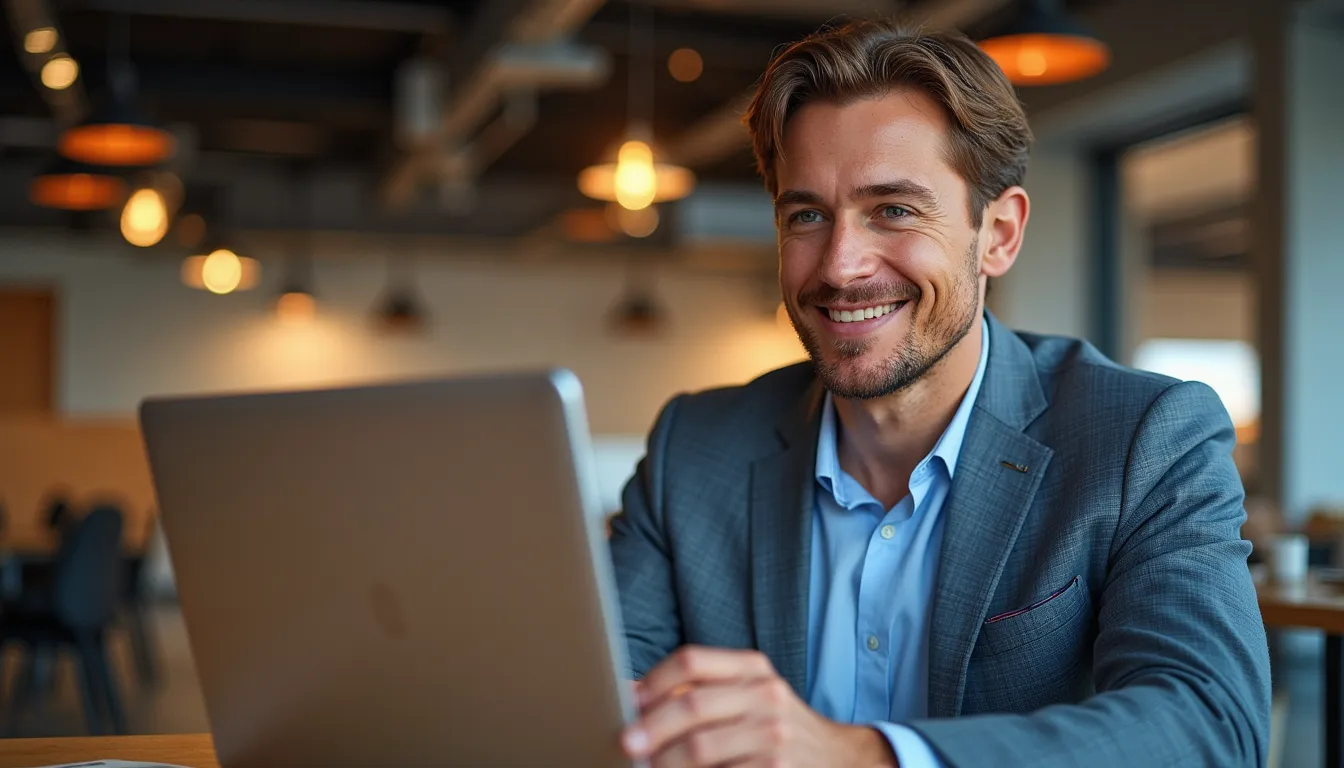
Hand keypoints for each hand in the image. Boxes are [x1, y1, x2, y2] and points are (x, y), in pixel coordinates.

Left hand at [622, 646, 896, 766]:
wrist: (837, 759)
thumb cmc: (774, 727)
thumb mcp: (744, 696)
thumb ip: (694, 692)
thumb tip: (630, 694)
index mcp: (751, 668)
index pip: (692, 661)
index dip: (653, 681)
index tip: (628, 702)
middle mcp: (766, 694)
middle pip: (692, 705)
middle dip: (651, 727)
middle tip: (626, 744)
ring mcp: (774, 734)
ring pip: (701, 748)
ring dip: (666, 762)